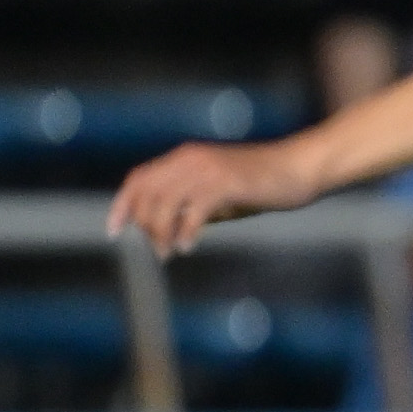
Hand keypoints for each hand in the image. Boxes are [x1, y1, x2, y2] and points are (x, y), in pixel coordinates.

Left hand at [106, 139, 318, 257]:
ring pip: (165, 202)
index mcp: (185, 157)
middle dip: (144, 225)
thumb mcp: (219, 193)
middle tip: (157, 251)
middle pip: (147, 192)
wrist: (298, 168)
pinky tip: (188, 246)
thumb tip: (168, 230)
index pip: (139, 178)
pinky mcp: (227, 183)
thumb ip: (193, 205)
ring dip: (161, 233)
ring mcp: (208, 169)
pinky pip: (194, 210)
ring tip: (168, 253)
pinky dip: (186, 231)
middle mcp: (191, 158)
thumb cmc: (261, 185)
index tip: (114, 231)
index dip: (122, 205)